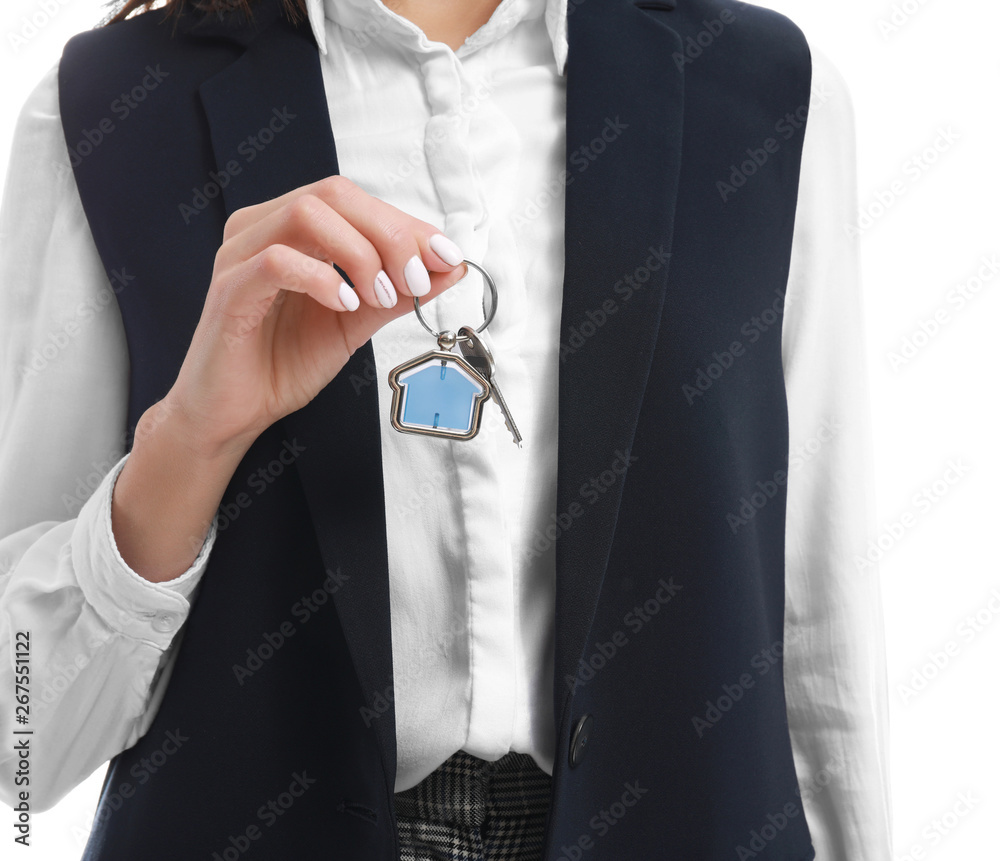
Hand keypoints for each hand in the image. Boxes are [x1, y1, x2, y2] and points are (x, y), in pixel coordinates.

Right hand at [163, 175, 467, 457]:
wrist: (235, 413)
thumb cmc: (282, 362)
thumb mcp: (356, 323)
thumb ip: (397, 293)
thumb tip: (449, 269)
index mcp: (291, 230)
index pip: (355, 201)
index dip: (406, 224)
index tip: (446, 257)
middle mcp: (262, 229)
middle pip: (333, 194)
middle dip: (388, 234)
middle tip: (415, 280)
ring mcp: (240, 255)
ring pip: (306, 214)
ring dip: (358, 254)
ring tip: (379, 297)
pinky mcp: (230, 290)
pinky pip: (276, 262)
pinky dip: (321, 279)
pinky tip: (344, 305)